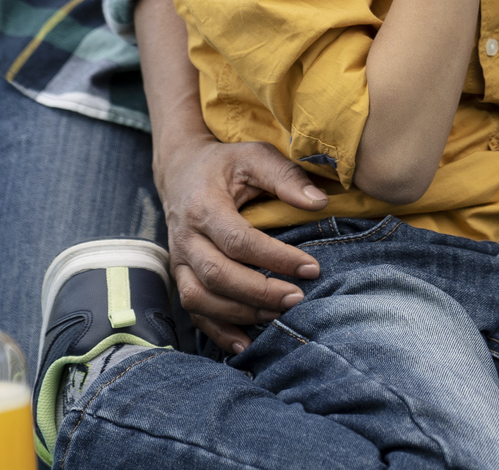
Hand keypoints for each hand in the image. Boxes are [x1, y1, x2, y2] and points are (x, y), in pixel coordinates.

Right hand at [155, 134, 328, 353]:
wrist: (181, 171)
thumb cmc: (226, 164)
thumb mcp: (256, 155)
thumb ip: (286, 176)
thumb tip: (319, 203)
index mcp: (204, 207)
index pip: (239, 241)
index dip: (276, 259)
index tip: (312, 268)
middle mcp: (186, 238)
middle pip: (217, 275)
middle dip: (259, 292)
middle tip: (298, 298)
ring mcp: (179, 261)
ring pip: (200, 299)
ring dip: (240, 313)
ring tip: (279, 315)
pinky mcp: (180, 276)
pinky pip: (192, 311)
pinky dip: (217, 331)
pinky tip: (246, 343)